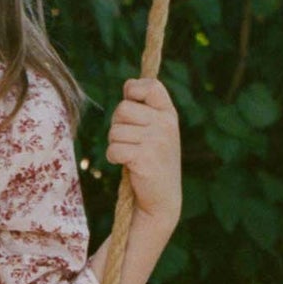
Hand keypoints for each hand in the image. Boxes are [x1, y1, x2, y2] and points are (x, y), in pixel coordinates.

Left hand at [106, 77, 180, 226]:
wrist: (161, 199)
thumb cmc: (153, 162)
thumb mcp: (157, 131)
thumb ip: (145, 109)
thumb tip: (127, 84)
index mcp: (169, 114)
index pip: (151, 86)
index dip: (133, 90)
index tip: (131, 102)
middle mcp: (166, 124)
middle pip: (122, 108)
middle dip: (117, 124)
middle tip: (128, 140)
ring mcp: (157, 141)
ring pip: (114, 130)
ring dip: (114, 143)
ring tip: (129, 155)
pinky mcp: (144, 158)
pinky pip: (113, 149)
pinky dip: (113, 157)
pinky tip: (125, 165)